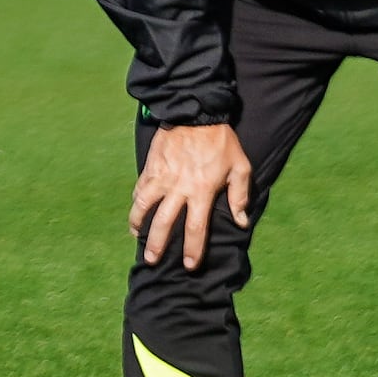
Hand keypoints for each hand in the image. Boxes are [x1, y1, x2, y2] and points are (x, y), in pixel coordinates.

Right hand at [133, 122, 253, 266]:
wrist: (196, 111)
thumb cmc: (221, 140)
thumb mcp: (240, 166)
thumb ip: (240, 195)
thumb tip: (241, 222)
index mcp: (202, 190)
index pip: (196, 228)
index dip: (193, 249)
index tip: (190, 265)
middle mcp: (178, 187)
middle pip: (164, 223)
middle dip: (157, 244)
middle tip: (152, 260)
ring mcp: (161, 176)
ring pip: (143, 205)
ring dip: (138, 223)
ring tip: (137, 236)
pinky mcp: (151, 166)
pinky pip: (140, 188)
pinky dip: (136, 201)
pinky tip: (136, 210)